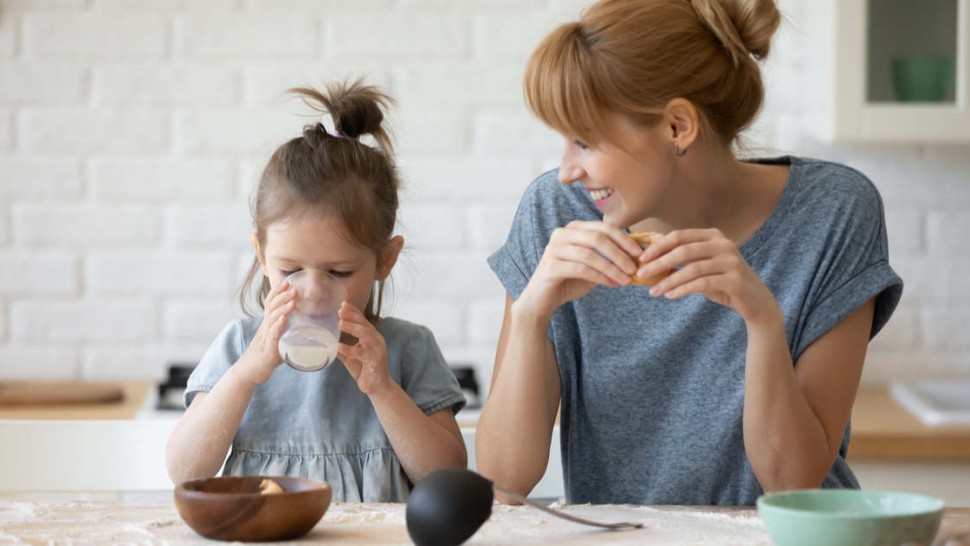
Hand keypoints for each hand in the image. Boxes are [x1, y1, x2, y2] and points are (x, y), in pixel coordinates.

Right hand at [238, 279, 295, 384]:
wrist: (249, 371)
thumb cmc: (265, 355)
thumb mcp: (277, 340)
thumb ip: (287, 333)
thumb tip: (304, 330)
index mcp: (268, 324)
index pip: (270, 304)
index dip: (277, 292)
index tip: (287, 282)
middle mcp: (265, 328)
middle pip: (271, 308)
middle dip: (282, 296)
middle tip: (294, 288)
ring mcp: (265, 338)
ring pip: (272, 319)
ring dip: (282, 308)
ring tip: (293, 301)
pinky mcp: (267, 349)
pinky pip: (272, 336)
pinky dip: (278, 326)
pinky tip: (283, 320)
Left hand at [337, 302, 389, 394]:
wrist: (377, 387)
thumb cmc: (365, 369)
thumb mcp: (350, 357)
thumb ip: (341, 349)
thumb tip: (326, 342)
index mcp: (371, 336)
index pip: (362, 320)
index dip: (353, 312)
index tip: (342, 304)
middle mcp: (376, 340)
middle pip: (364, 324)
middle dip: (352, 315)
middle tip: (340, 309)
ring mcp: (377, 349)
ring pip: (366, 334)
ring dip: (353, 327)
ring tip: (340, 323)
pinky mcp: (375, 360)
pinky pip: (361, 353)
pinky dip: (349, 349)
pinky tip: (339, 346)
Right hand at [518, 221, 641, 316]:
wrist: (542, 300)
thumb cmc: (570, 281)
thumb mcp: (593, 266)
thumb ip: (609, 258)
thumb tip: (637, 256)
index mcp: (573, 229)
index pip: (603, 227)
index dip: (623, 239)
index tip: (639, 253)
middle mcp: (562, 234)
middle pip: (597, 238)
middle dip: (619, 253)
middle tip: (634, 268)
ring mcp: (554, 249)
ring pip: (590, 254)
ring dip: (611, 267)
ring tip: (626, 279)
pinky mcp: (551, 266)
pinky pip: (581, 269)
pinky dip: (600, 277)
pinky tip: (612, 284)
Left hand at [634, 229, 778, 322]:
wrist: (755, 302)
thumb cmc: (723, 283)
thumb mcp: (702, 268)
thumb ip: (682, 261)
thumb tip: (649, 260)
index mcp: (714, 236)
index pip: (680, 236)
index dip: (658, 246)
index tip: (641, 258)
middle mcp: (724, 245)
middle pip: (684, 250)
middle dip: (659, 262)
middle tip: (641, 274)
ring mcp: (731, 261)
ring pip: (692, 269)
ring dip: (668, 281)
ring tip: (653, 292)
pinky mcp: (735, 280)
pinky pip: (702, 284)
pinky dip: (683, 289)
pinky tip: (670, 295)